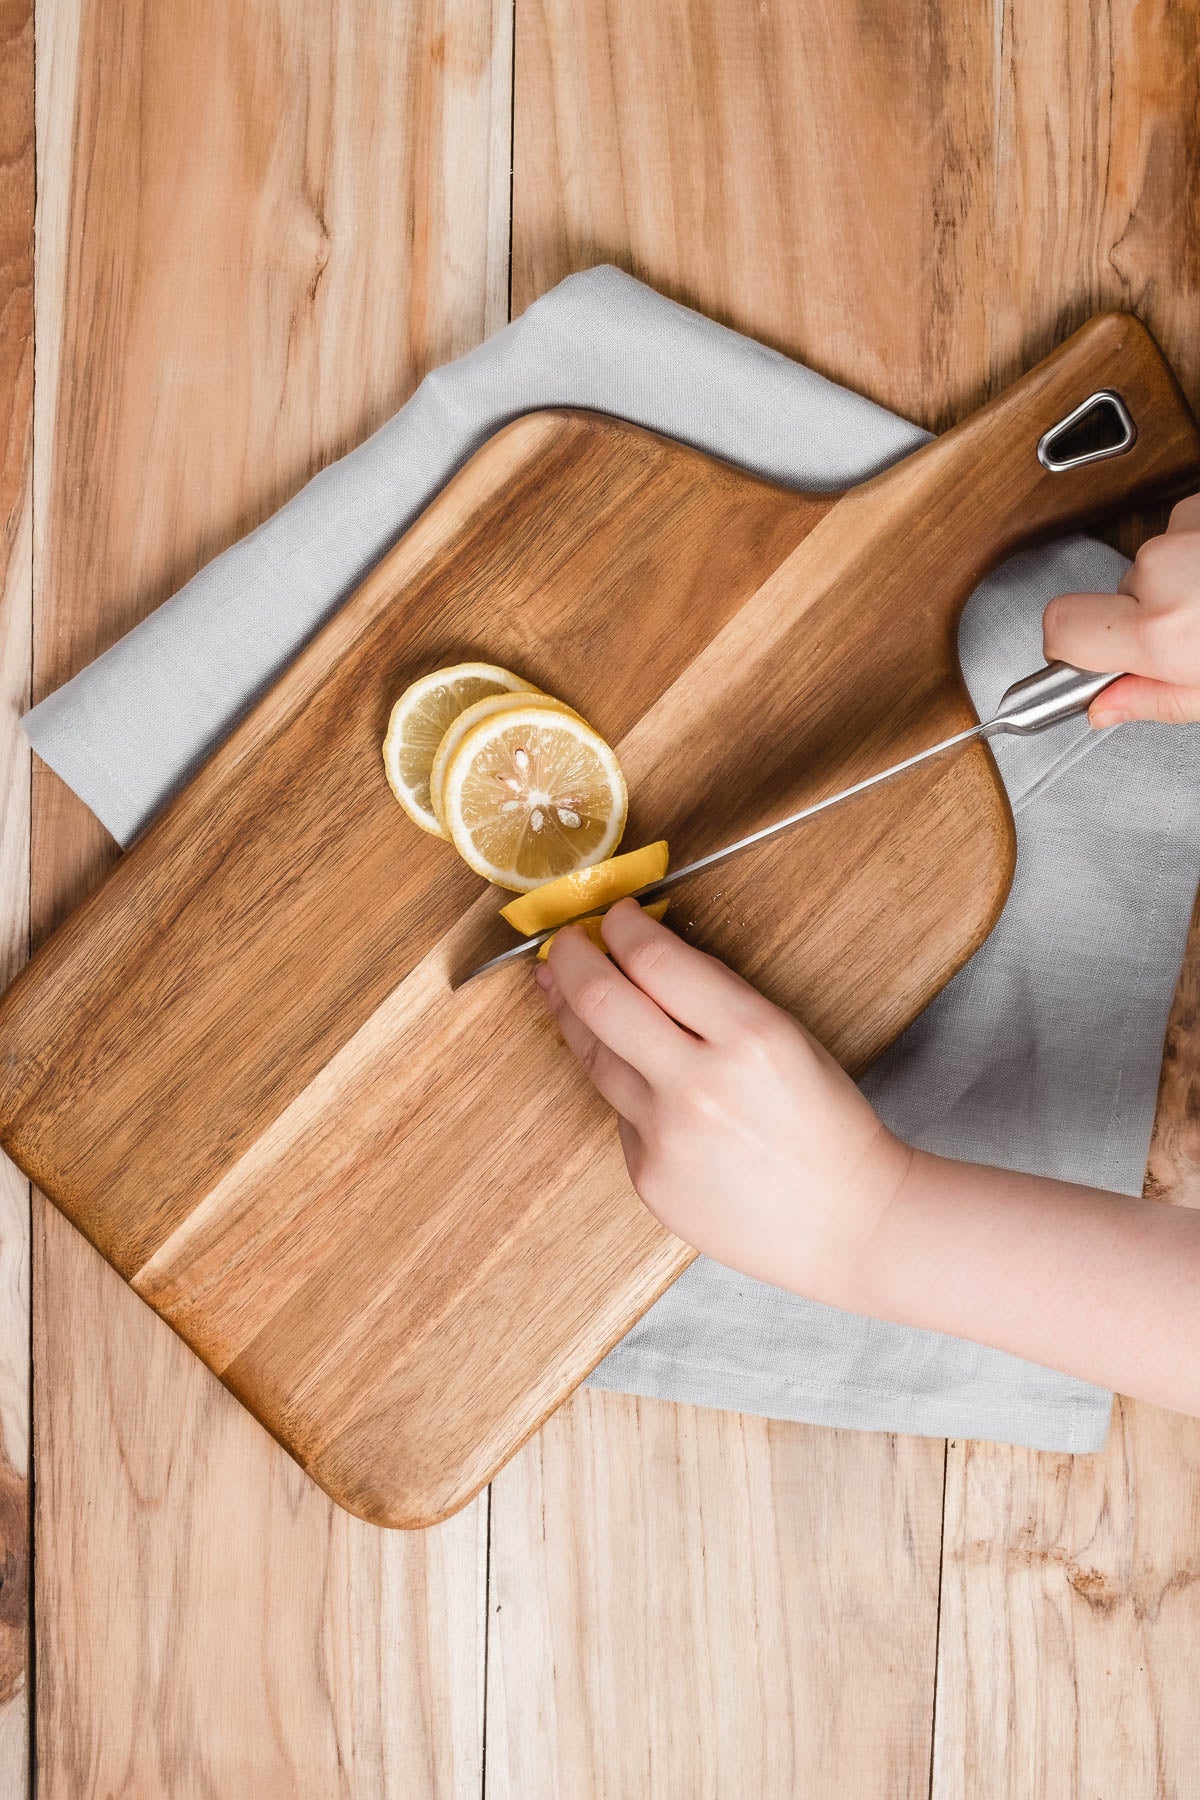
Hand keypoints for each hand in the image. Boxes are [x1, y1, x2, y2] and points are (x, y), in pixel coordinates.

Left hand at [536, 898, 912, 1307]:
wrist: (849, 1223)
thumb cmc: (828, 1125)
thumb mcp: (788, 1037)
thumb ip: (717, 997)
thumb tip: (649, 955)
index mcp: (750, 1036)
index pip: (655, 959)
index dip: (622, 926)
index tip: (615, 915)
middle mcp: (699, 1084)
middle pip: (600, 1000)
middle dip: (571, 957)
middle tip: (566, 941)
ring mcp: (667, 1136)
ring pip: (593, 1056)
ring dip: (572, 1013)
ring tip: (562, 989)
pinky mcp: (648, 1176)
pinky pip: (620, 1114)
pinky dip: (626, 1088)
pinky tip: (641, 1080)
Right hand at [1043, 492, 1199, 725]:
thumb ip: (1155, 699)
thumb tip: (1104, 707)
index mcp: (1161, 630)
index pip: (1061, 628)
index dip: (1066, 646)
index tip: (1083, 657)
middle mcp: (1165, 571)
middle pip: (1113, 594)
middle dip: (1141, 615)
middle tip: (1187, 636)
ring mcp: (1185, 530)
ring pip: (1152, 561)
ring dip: (1178, 580)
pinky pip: (1181, 531)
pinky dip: (1197, 550)